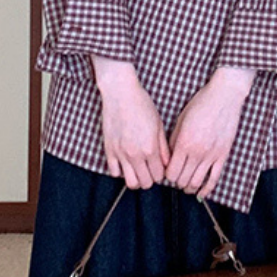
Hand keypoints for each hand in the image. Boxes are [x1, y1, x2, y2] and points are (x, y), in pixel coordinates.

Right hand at [92, 55, 170, 188]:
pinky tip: (125, 163)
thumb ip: (163, 148)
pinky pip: (114, 172)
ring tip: (138, 170)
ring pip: (130, 183)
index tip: (160, 168)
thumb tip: (167, 163)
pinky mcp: (109, 150)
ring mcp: (120, 153)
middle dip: (150, 179)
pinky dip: (120, 172)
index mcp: (150, 148)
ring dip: (136, 180)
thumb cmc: (142, 105)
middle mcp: (135, 154)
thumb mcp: (159, 125)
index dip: (162, 174)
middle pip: (146, 183)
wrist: (120, 93)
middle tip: (150, 171)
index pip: (159, 176)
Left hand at [165, 66, 255, 198]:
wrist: (224, 96)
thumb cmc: (201, 104)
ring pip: (197, 182)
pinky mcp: (223, 155)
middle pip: (182, 179)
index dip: (167, 176)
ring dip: (189, 187)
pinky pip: (214, 178)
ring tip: (186, 185)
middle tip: (176, 179)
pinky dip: (206, 189)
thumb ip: (174, 140)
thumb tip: (169, 157)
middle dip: (177, 182)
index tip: (167, 172)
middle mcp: (197, 152)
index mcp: (184, 143)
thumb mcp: (181, 120)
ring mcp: (212, 155)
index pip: (171, 172)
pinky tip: (201, 193)